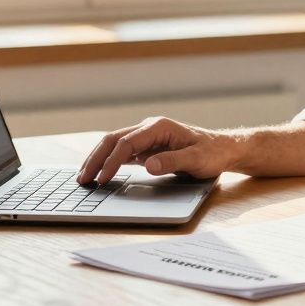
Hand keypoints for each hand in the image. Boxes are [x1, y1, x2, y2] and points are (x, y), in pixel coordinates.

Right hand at [77, 117, 234, 183]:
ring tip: (84, 177)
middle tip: (82, 179)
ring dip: (98, 159)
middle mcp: (149, 128)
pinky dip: (108, 162)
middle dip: (96, 158)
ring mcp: (146, 137)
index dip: (112, 161)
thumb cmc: (211, 153)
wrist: (222, 150)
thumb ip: (173, 161)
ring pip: (114, 145)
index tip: (103, 179)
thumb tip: (148, 165)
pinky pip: (122, 153)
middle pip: (114, 140)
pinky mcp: (146, 147)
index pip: (127, 142)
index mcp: (159, 127)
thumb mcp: (196, 159)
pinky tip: (99, 174)